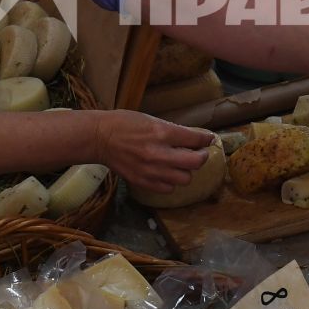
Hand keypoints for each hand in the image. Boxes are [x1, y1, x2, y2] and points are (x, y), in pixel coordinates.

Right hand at [92, 110, 211, 196]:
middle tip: (199, 154)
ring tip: (180, 164)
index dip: (206, 140)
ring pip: (184, 179)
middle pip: (195, 163)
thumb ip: (173, 131)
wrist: (99, 138)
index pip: (195, 140)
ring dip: (186, 171)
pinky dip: (171, 182)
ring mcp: (151, 170)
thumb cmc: (124, 123)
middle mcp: (159, 154)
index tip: (209, 140)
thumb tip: (193, 139)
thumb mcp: (152, 120)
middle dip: (201, 157)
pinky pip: (168, 188)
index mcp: (162, 133)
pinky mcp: (142, 182)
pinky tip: (166, 173)